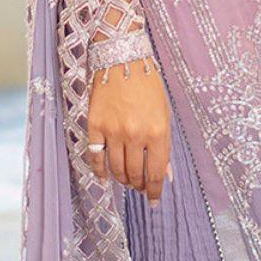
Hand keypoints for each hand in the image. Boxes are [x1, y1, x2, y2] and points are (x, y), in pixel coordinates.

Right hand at [85, 56, 170, 206]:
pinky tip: (104, 176)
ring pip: (116, 169)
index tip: (153, 201)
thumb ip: (164, 145)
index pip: (155, 173)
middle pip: (134, 174)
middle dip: (138, 185)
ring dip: (121, 179)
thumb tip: (165, 175)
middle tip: (139, 186)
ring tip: (125, 179)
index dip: (154, 191)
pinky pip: (95, 156)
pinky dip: (99, 170)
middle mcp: (135, 134)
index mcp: (157, 132)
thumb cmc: (148, 85)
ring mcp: (113, 131)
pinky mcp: (95, 125)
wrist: (122, 59)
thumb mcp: (164, 114)